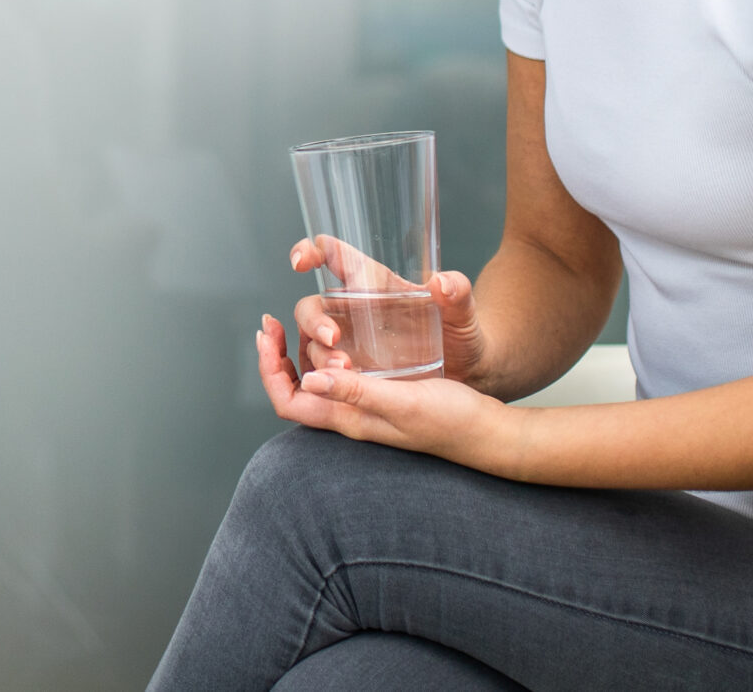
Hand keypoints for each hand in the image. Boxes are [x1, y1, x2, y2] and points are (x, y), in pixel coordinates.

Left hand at [256, 316, 517, 464]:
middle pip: (295, 389)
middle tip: (272, 321)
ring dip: (303, 349)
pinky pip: (341, 372)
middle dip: (277, 355)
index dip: (269, 370)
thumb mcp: (403, 404)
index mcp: (348, 420)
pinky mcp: (381, 394)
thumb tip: (313, 380)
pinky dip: (329, 350)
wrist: (486, 431)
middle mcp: (350, 414)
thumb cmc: (450, 421)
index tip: (266, 334)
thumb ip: (359, 394)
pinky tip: (340, 332)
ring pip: (317, 378)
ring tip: (303, 322)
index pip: (289, 401)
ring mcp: (364, 406)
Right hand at [286, 237, 491, 387]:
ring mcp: (348, 342)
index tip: (301, 262)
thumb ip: (458, 293)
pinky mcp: (349, 371)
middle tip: (334, 339)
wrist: (468, 373)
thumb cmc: (461, 335)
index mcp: (373, 283)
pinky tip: (332, 386)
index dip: (309, 250)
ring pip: (311, 341)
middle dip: (314, 321)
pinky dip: (317, 377)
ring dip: (318, 354)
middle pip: (312, 305)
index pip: (332, 255)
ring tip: (343, 370)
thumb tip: (442, 282)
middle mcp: (353, 310)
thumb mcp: (464, 312)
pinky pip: (318, 371)